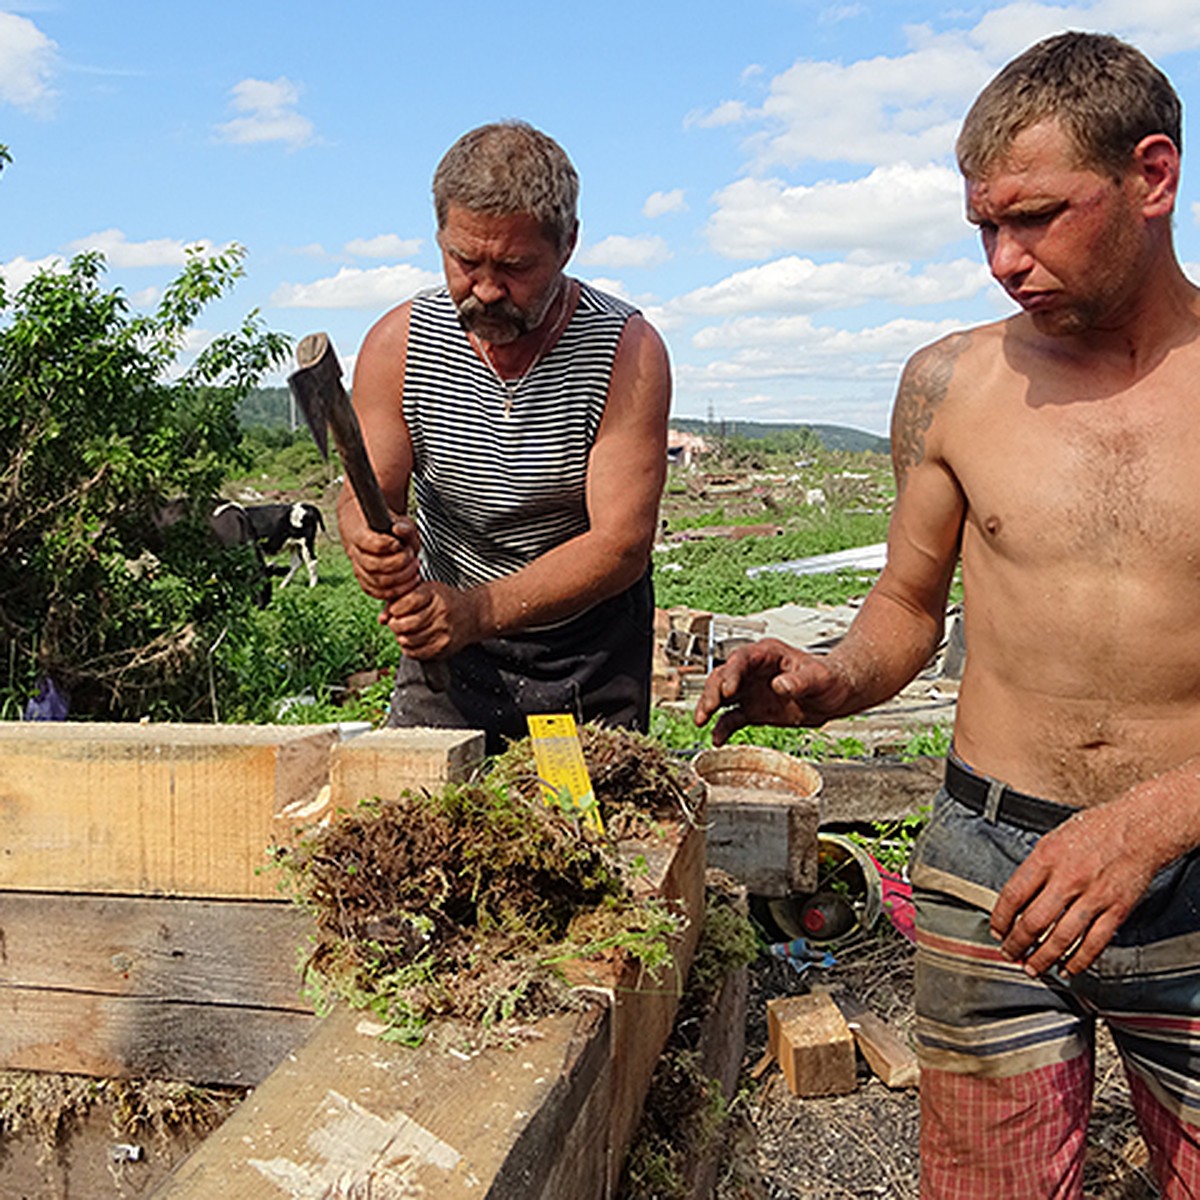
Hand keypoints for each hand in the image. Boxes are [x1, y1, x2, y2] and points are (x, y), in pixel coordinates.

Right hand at [344, 516, 420, 600]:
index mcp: (359, 534)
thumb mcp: (400, 521)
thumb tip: (398, 529)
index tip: (399, 543)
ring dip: (401, 577)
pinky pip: (378, 592)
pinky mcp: (366, 582)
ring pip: (377, 582)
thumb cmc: (388, 526)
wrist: (371, 531)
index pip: (369, 543)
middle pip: (373, 565)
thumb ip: (403, 526)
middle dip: (398, 563)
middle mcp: (355, 554)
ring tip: (414, 568)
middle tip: (412, 557)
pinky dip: (397, 590)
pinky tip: (409, 581)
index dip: (386, 545)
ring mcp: (359, 570)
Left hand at [382, 582, 480, 659]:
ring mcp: (443, 631)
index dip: (394, 608)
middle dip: (395, 625)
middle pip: (404, 624)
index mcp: (434, 594)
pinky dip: (409, 649)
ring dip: (402, 638)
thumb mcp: (424, 590)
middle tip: (396, 623)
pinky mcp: (444, 647)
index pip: (405, 603)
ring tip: (406, 632)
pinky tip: (413, 641)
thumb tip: (382, 619)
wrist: (472, 615)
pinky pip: (417, 653)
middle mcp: (440, 612)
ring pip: (409, 640)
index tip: (395, 610)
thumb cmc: (445, 600)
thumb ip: (399, 600)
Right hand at [694, 638, 850, 745]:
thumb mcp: (818, 677)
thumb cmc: (829, 678)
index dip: (731, 673)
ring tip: (701, 721)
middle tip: (707, 710)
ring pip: (721, 696)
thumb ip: (799, 681)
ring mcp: (750, 690)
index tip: (728, 690)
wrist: (835, 696)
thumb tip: (779, 685)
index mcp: (767, 655)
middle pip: (723, 676)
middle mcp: (753, 671)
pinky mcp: (752, 710)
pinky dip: (722, 728)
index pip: (741, 660)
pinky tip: (717, 739)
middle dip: (712, 692)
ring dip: (709, 707)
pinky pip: (731, 718)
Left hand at [990, 798, 1164, 975]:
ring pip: (1061, 938)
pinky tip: (1068, 968)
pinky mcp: (1116, 910)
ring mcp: (1093, 897)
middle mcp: (1068, 879)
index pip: (1013, 895)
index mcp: (1047, 858)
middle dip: (1016, 943)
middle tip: (1009, 953)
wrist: (1139, 828)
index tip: (996, 930)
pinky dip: (1079, 961)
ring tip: (1032, 967)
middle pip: (1033, 922)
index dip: (1000, 918)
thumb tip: (1016, 898)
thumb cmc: (1095, 830)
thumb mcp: (1053, 840)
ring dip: (1043, 958)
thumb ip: (1035, 868)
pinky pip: (1094, 943)